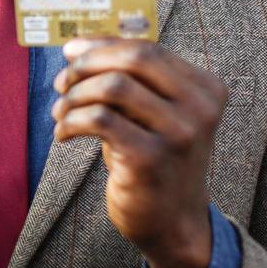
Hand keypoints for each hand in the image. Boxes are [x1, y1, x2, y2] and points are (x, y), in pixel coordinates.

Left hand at [50, 37, 228, 267]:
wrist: (172, 222)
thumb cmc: (153, 160)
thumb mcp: (152, 115)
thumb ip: (131, 81)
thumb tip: (78, 46)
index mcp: (206, 89)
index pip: (148, 48)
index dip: (103, 44)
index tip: (70, 50)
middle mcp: (200, 108)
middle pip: (136, 58)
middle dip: (89, 64)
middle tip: (61, 81)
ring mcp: (180, 134)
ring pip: (113, 87)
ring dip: (76, 95)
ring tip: (60, 111)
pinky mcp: (152, 158)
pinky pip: (99, 119)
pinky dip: (71, 121)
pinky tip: (64, 133)